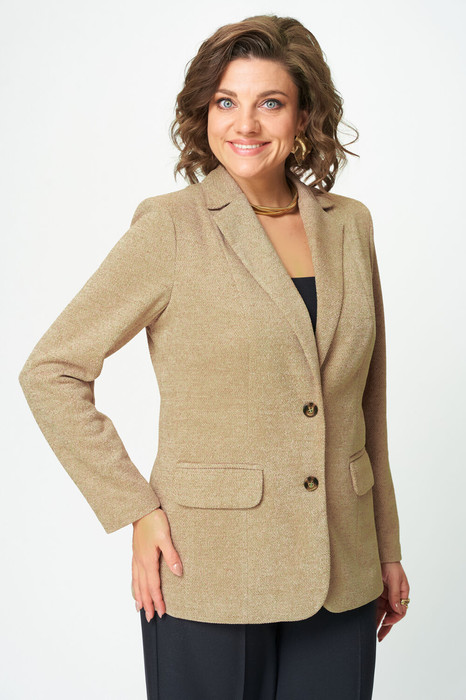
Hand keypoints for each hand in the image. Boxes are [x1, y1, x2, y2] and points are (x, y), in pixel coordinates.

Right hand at [131, 507, 182, 621]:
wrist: (141, 509)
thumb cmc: (154, 521)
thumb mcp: (166, 538)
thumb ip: (172, 556)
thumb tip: (178, 573)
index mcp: (148, 561)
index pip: (153, 586)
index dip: (158, 600)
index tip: (161, 612)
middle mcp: (140, 562)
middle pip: (143, 588)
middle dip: (147, 604)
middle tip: (150, 618)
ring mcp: (136, 558)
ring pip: (136, 582)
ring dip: (139, 597)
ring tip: (139, 609)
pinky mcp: (135, 553)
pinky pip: (133, 574)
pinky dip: (134, 585)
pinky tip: (134, 587)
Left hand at [376, 561, 409, 641]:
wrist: (380, 554)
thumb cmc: (390, 564)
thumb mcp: (394, 579)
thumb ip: (395, 595)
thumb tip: (398, 610)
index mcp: (403, 593)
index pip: (401, 611)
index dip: (394, 618)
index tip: (386, 622)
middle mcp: (395, 597)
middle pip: (392, 615)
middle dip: (386, 626)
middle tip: (379, 637)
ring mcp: (386, 596)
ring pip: (384, 613)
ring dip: (379, 623)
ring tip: (373, 635)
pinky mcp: (377, 594)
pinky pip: (376, 607)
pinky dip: (374, 615)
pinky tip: (370, 622)